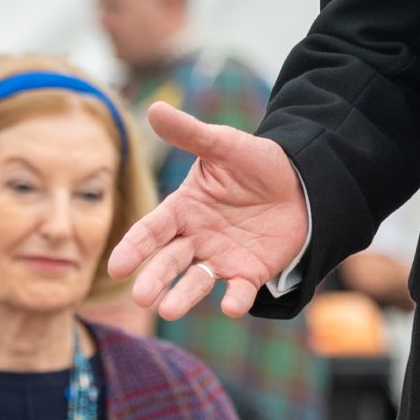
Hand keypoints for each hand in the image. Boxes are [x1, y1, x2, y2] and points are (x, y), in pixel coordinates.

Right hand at [107, 105, 307, 319]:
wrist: (301, 182)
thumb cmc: (255, 162)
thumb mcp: (223, 145)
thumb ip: (190, 134)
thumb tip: (154, 108)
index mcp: (183, 209)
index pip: (151, 230)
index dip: (135, 248)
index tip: (117, 266)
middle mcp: (196, 238)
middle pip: (169, 261)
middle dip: (154, 279)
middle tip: (141, 298)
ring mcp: (221, 258)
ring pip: (196, 281)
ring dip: (183, 296)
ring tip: (169, 311)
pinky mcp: (249, 272)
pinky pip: (239, 290)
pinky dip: (234, 300)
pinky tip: (231, 306)